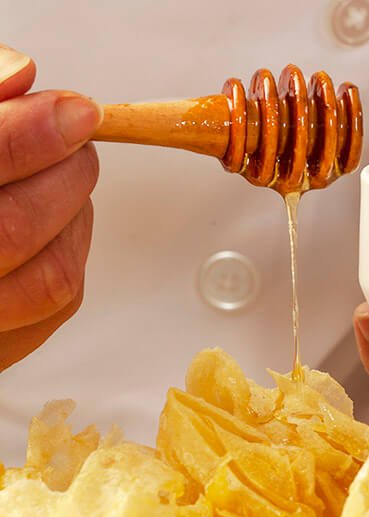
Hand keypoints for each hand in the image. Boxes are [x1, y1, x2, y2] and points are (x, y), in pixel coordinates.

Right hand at [0, 44, 101, 372]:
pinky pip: (54, 309)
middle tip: (77, 141)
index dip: (28, 137)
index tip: (77, 110)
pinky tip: (57, 225)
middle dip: (65, 176)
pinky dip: (69, 256)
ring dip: (75, 219)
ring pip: (49, 281)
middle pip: (12, 232)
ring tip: (64, 178)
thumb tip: (23, 76)